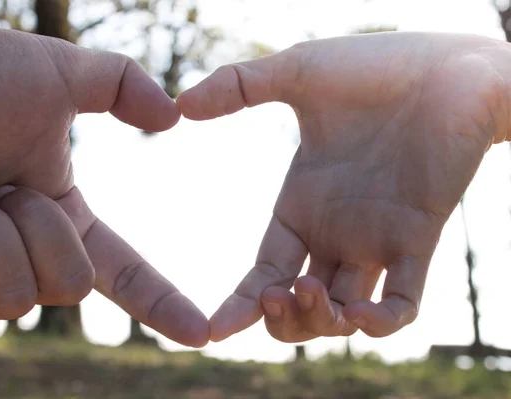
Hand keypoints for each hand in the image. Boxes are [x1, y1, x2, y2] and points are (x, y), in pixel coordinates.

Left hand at [0, 23, 206, 346]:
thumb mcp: (56, 73)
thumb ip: (120, 83)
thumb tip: (173, 115)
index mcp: (57, 217)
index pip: (120, 271)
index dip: (160, 301)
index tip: (198, 332)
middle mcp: (21, 255)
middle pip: (70, 286)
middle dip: (37, 228)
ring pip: (17, 299)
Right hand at [177, 32, 510, 341]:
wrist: (446, 66)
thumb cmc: (372, 67)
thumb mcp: (296, 71)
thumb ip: (238, 85)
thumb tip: (182, 104)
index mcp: (299, 206)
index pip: (264, 273)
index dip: (240, 305)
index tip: (216, 327)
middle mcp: (334, 232)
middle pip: (299, 305)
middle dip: (281, 318)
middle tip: (273, 296)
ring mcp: (376, 239)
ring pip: (343, 313)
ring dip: (320, 321)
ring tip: (306, 290)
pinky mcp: (418, 239)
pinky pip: (402, 305)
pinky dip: (380, 323)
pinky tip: (358, 313)